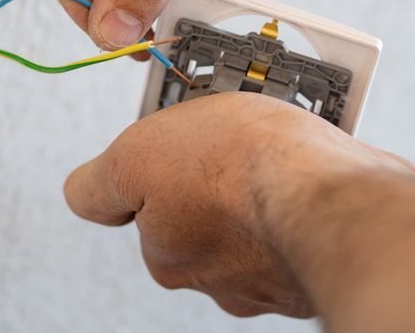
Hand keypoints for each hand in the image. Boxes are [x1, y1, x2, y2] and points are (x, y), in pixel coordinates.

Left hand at [63, 92, 414, 317]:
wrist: (333, 196)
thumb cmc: (245, 167)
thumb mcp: (139, 153)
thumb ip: (100, 185)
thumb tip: (81, 194)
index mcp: (168, 254)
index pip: (135, 213)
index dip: (143, 171)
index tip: (162, 147)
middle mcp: (214, 276)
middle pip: (191, 213)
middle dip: (204, 177)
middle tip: (224, 137)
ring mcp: (268, 274)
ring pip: (245, 219)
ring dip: (253, 190)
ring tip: (272, 148)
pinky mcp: (316, 261)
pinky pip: (295, 222)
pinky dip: (297, 200)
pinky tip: (305, 170)